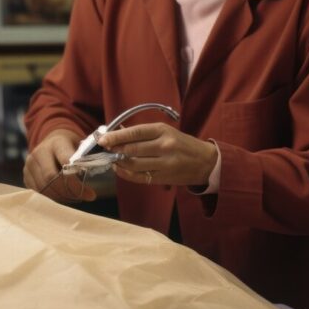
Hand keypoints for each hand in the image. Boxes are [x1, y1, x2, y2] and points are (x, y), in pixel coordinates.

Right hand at [23, 129, 96, 201]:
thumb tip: (90, 179)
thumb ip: (85, 160)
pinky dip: (52, 198)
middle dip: (68, 192)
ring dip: (61, 197)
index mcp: (56, 143)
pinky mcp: (26, 176)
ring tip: (74, 198)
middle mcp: (39, 152)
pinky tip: (63, 197)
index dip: (76, 181)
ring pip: (43, 187)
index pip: (64, 163)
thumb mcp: (80, 147)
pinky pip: (38, 192)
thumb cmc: (70, 146)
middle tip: (82, 198)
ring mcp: (30, 164)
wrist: (51, 141)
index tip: (90, 193)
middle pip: (50, 178)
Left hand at [96, 123, 217, 187]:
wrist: (205, 162)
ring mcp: (164, 163)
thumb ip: (143, 133)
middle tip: (104, 149)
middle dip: (114, 150)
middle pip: (132, 150)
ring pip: (133, 164)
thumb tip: (118, 132)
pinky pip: (139, 177)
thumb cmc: (182, 144)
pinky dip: (126, 174)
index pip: (135, 132)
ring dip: (118, 162)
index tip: (103, 139)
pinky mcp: (163, 177)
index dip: (116, 136)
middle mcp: (164, 146)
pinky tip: (119, 169)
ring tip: (111, 159)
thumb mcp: (166, 132)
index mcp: (163, 131)